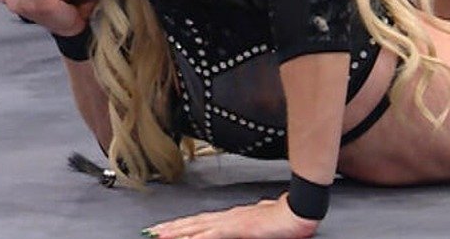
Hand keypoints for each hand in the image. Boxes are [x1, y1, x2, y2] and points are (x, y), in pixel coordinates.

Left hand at [144, 194, 318, 238]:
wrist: (297, 212)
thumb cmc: (285, 216)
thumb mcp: (264, 218)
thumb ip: (254, 219)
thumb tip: (251, 217)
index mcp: (233, 216)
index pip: (202, 221)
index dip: (183, 225)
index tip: (167, 228)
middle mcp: (228, 217)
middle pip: (194, 222)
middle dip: (172, 228)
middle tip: (152, 231)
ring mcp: (231, 221)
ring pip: (197, 227)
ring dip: (178, 232)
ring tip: (160, 236)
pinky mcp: (237, 228)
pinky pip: (213, 234)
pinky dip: (198, 237)